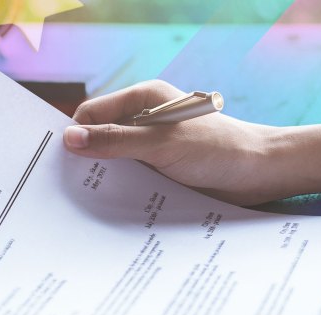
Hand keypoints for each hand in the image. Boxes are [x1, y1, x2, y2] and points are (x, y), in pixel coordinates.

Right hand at [64, 80, 286, 205]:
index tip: (60, 162)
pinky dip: (120, 190)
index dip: (75, 135)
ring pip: (112, 161)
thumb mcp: (161, 143)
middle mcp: (143, 120)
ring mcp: (150, 146)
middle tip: (66, 187)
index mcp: (142, 99)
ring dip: (103, 179)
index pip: (92, 114)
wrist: (260, 174)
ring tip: (85, 202)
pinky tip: (111, 207)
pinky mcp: (157, 169)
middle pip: (99, 138)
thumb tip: (69, 139)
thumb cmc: (217, 149)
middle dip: (85, 160)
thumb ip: (115, 141)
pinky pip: (128, 178)